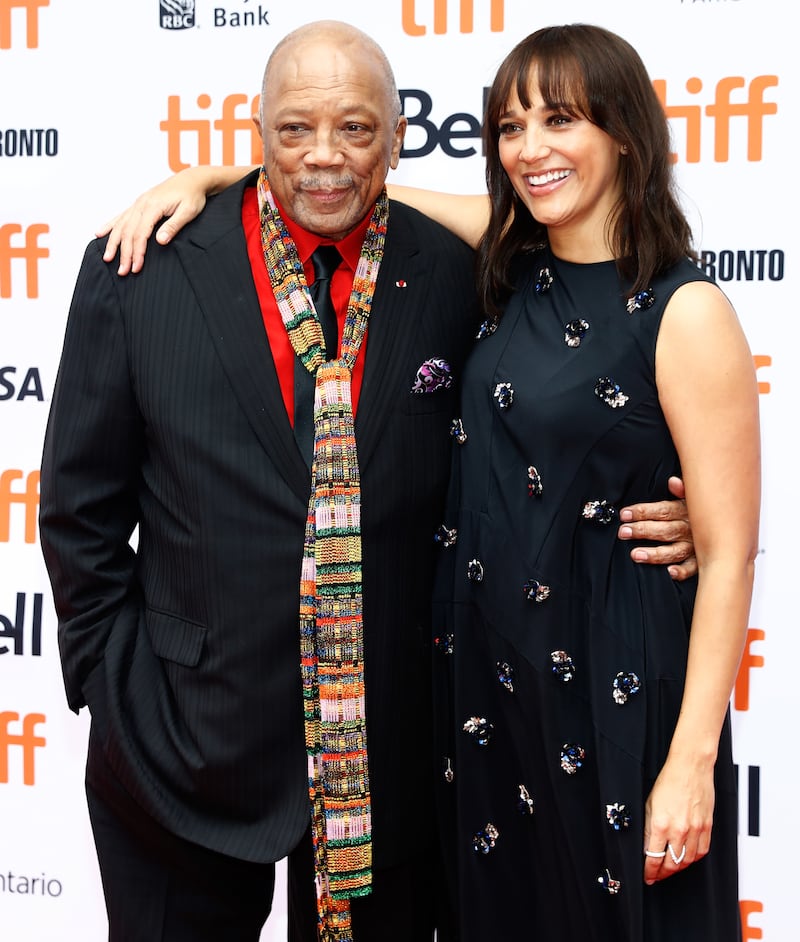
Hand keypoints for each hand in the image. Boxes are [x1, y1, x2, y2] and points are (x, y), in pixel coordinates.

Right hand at [95, 170, 209, 275]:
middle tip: (122, 272)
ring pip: (121, 225)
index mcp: (153, 206)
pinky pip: (121, 216)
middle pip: (128, 232)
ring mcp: (138, 203)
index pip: (140, 234)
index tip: (136, 268)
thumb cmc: (193, 195)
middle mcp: (142, 204)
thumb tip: (160, 240)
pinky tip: (100, 234)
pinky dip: (110, 226)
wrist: (192, 179)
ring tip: (107, 258)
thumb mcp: (189, 211)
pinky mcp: (139, 204)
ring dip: (113, 243)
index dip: (137, 252)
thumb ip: (174, 225)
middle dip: (124, 253)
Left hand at [618, 476, 696, 580]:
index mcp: (686, 511)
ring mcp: (696, 546)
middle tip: (624, 532)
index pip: (662, 511)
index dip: (643, 512)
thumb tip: (673, 482)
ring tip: (636, 555)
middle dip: (643, 531)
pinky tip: (670, 572)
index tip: (624, 514)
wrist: (729, 526)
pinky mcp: (702, 561)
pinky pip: (693, 568)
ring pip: (675, 551)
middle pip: (665, 530)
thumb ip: (683, 489)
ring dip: (655, 554)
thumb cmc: (704, 510)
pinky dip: (683, 571)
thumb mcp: (695, 495)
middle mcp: (691, 529)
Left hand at [642, 756, 713, 884]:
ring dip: (677, 869)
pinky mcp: (708, 827)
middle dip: (662, 874)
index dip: (649, 871)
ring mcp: (696, 830)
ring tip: (669, 869)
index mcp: (661, 824)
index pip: (654, 858)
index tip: (647, 876)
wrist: (690, 767)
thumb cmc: (669, 781)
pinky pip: (702, 851)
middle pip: (672, 864)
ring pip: (688, 861)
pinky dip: (693, 859)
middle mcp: (680, 830)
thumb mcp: (650, 804)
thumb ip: (649, 828)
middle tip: (656, 876)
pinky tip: (686, 858)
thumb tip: (647, 847)